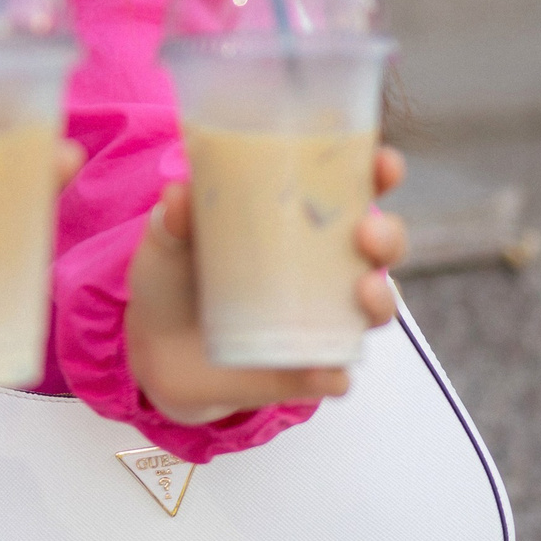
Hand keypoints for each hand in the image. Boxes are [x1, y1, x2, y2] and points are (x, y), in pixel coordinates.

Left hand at [124, 145, 409, 426]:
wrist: (152, 349)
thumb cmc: (173, 277)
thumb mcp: (168, 241)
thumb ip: (174, 218)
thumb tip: (178, 194)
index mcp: (300, 223)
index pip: (355, 191)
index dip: (379, 175)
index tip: (384, 165)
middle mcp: (324, 271)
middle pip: (380, 249)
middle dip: (389, 237)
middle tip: (368, 233)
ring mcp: (320, 322)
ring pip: (373, 311)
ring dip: (381, 300)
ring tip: (363, 290)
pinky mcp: (303, 371)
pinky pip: (333, 374)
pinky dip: (334, 373)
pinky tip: (325, 370)